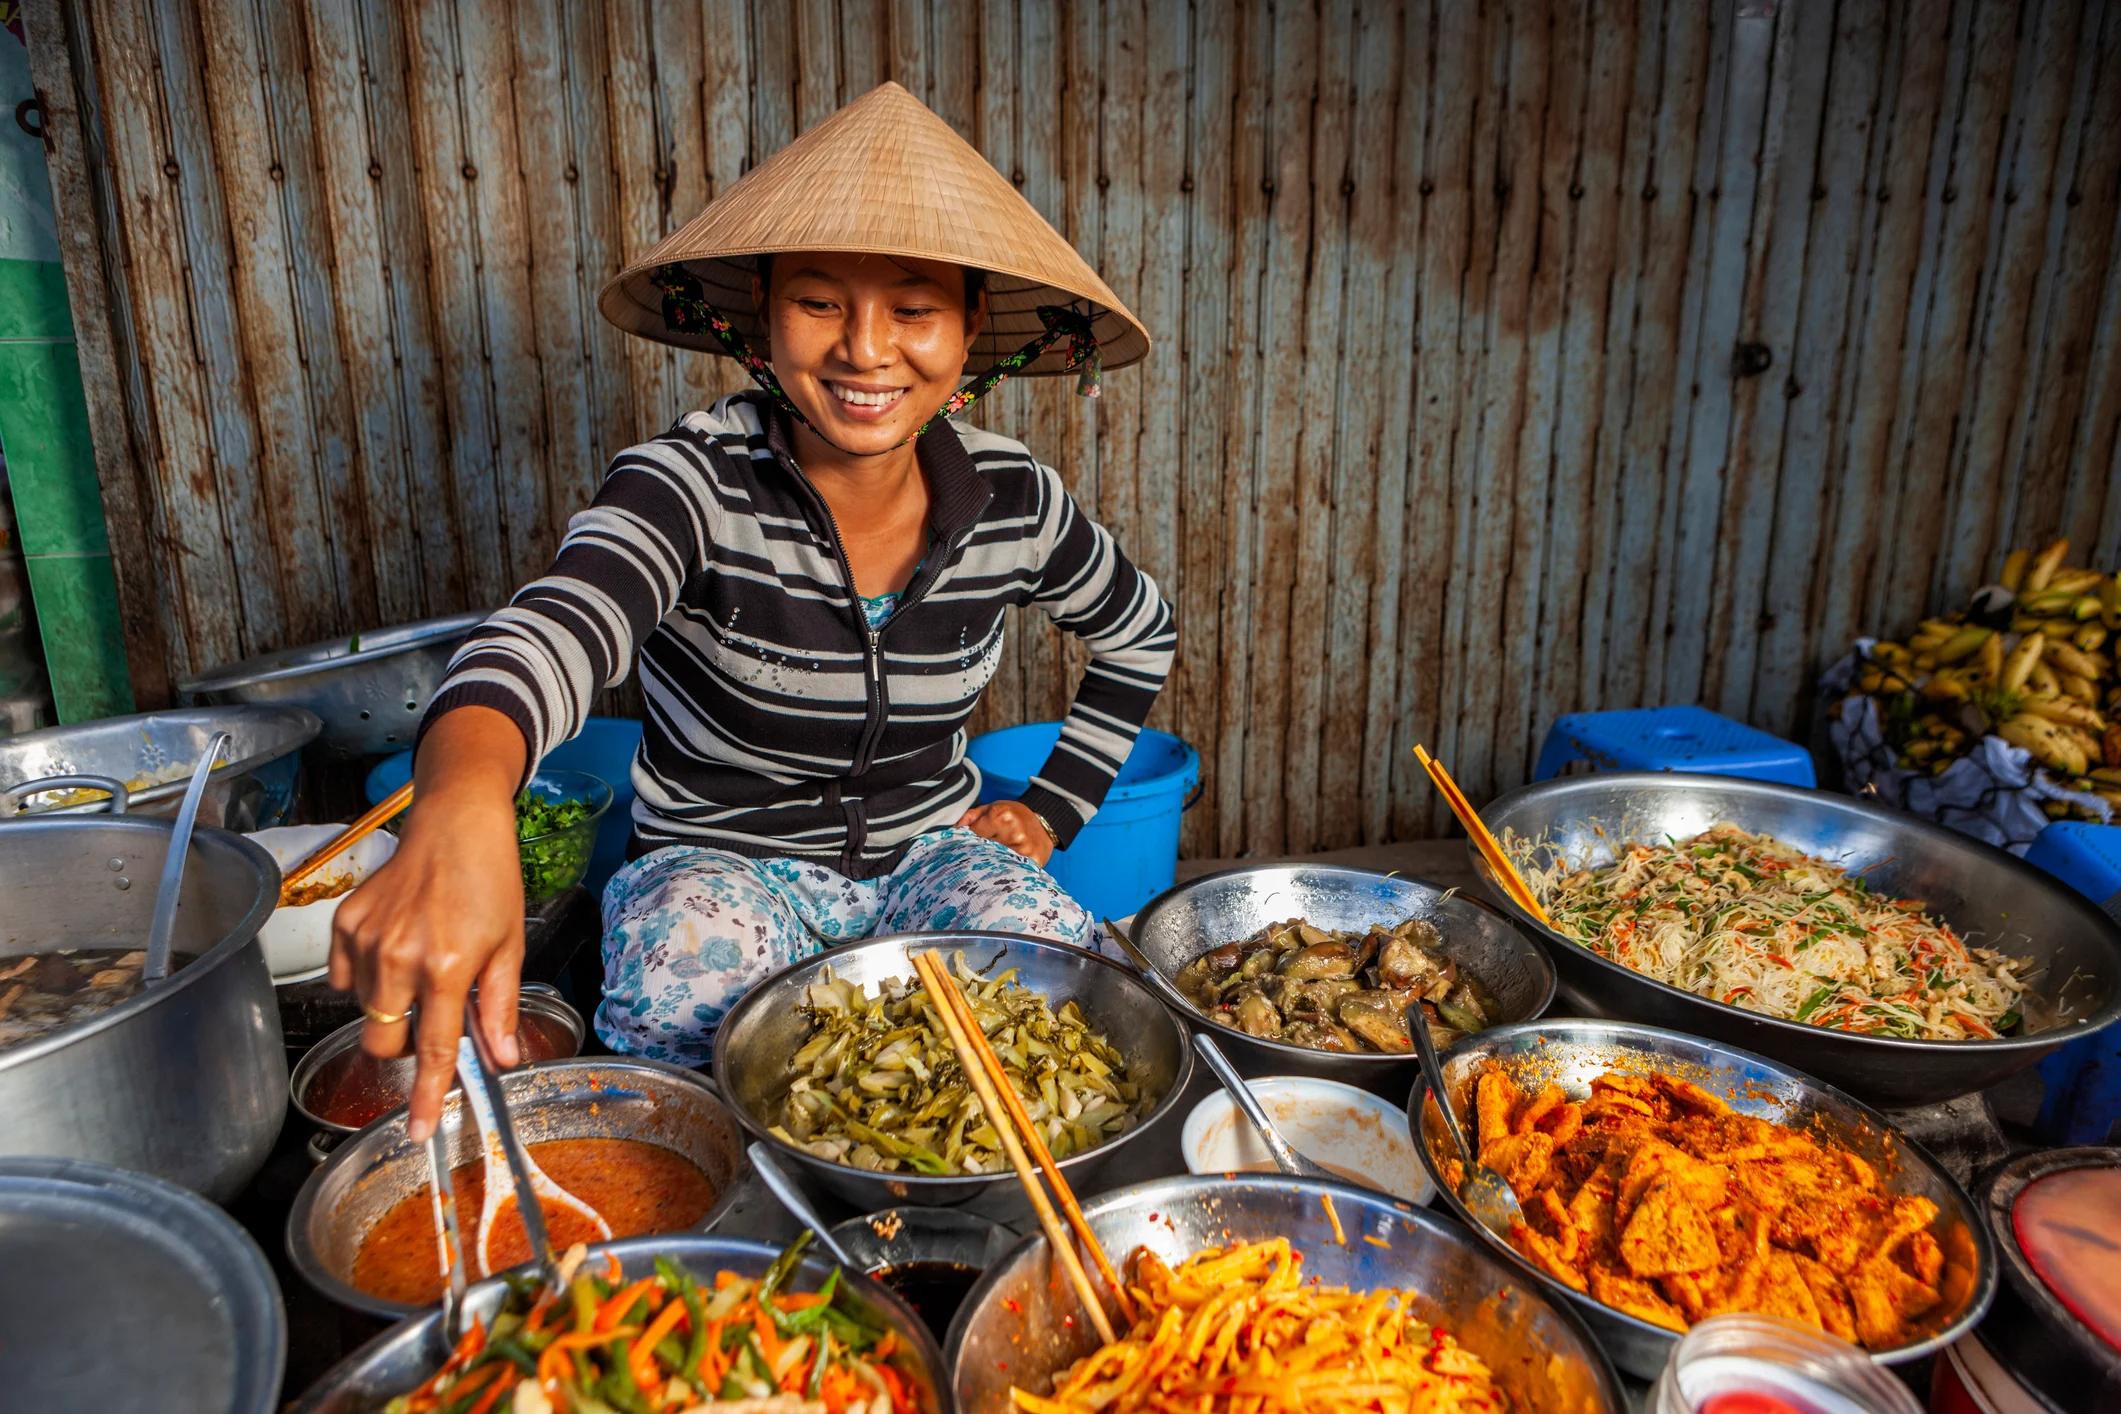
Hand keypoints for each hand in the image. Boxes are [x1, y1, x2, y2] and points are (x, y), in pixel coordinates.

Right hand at [328, 707, 526, 1141]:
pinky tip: (395, 949)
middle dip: (403, 1047)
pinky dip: (367, 977)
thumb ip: (499, 1006)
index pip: (436, 1049)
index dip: (428, 1096)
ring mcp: (366, 938)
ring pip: (364, 1010)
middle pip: (384, 1040)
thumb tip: (501, 1059)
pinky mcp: (344, 923)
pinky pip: (345, 976)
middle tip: (431, 1019)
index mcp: (448, 965)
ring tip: (421, 964)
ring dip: (389, 1006)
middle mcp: (400, 956)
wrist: (455, 821)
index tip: (418, 1132)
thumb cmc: (490, 878)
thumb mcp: (510, 945)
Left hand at [955, 800, 1056, 866]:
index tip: (962, 851)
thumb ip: (969, 818)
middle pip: (983, 852)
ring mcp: (1025, 848)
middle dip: (975, 858)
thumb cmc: (1013, 816)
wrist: (1045, 822)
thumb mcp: (990, 808)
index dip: (965, 844)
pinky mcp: (1034, 861)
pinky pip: (1012, 871)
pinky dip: (1004, 874)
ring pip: (997, 864)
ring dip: (988, 868)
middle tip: (969, 865)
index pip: (973, 836)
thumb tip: (953, 832)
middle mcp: (1014, 832)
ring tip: (985, 869)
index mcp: (1001, 816)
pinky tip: (1000, 873)